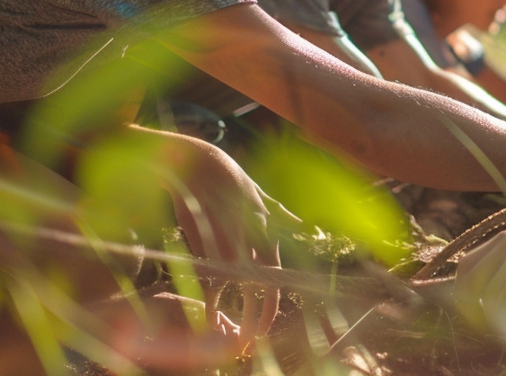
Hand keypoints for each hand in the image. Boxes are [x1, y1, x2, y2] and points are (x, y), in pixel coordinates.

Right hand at [153, 130, 296, 349]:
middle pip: (262, 289)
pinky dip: (210, 304)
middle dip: (259, 318)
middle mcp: (252, 241)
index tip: (268, 323)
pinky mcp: (204, 246)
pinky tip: (209, 318)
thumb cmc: (230, 182)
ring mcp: (228, 245)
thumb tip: (307, 228)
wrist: (198, 166)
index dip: (273, 304)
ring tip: (232, 334)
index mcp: (267, 230)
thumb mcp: (261, 197)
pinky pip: (210, 284)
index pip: (277, 275)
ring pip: (237, 291)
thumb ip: (283, 216)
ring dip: (234, 315)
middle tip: (254, 338)